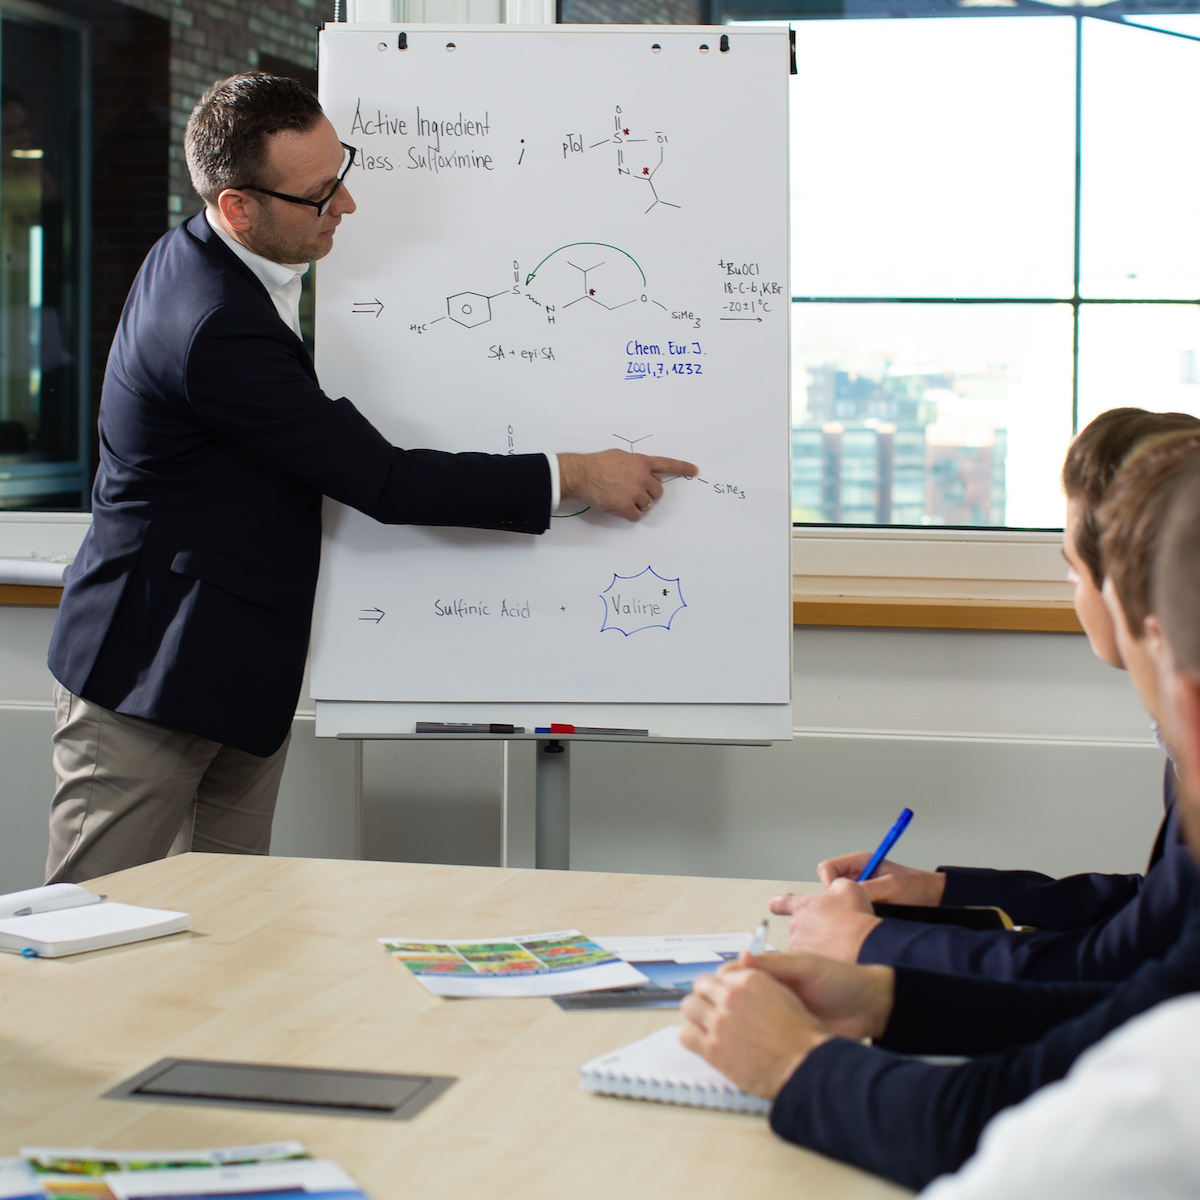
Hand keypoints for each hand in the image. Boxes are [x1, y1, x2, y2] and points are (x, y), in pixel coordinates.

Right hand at [557, 450, 696, 521]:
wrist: (582, 474)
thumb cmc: (597, 463)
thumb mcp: (620, 456)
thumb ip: (635, 464)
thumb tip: (641, 472)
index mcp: (642, 462)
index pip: (667, 465)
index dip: (682, 468)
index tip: (694, 471)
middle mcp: (643, 477)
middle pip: (658, 492)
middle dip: (648, 494)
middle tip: (632, 492)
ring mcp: (635, 492)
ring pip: (647, 505)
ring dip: (637, 504)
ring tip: (620, 497)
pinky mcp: (626, 506)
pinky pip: (636, 516)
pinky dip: (628, 514)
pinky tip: (617, 507)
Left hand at [680, 966, 827, 1098]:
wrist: (805, 1067)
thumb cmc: (802, 1036)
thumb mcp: (785, 995)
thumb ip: (760, 982)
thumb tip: (746, 965)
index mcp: (750, 979)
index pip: (721, 975)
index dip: (723, 988)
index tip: (725, 998)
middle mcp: (732, 996)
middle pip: (701, 986)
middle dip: (706, 997)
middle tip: (712, 1010)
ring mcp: (720, 1022)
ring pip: (689, 1007)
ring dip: (696, 1015)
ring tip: (706, 1026)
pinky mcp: (712, 1049)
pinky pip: (686, 1035)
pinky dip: (692, 1038)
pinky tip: (702, 1043)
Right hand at [720, 950, 894, 1041]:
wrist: (870, 1008)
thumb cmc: (841, 979)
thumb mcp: (806, 966)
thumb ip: (774, 963)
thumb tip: (742, 956)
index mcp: (774, 973)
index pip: (736, 975)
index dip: (723, 984)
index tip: (713, 992)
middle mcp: (773, 993)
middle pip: (737, 1000)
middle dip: (724, 1007)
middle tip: (714, 1016)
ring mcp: (780, 1016)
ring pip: (747, 1022)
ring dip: (737, 1027)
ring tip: (726, 1033)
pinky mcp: (789, 1036)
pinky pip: (765, 1040)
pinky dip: (753, 1044)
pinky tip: (746, 1049)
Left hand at [768, 878, 881, 960]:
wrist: (863, 947)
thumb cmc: (855, 919)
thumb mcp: (848, 888)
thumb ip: (834, 883)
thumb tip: (833, 884)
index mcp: (803, 905)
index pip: (780, 903)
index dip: (779, 904)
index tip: (777, 906)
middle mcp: (796, 925)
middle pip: (797, 927)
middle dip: (810, 929)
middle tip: (830, 931)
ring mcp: (799, 946)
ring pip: (803, 946)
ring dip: (814, 946)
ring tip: (836, 945)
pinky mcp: (805, 965)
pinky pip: (808, 962)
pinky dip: (819, 960)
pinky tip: (835, 958)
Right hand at [819, 852, 946, 905]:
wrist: (935, 898)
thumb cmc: (917, 886)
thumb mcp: (892, 886)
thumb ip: (868, 889)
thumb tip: (845, 896)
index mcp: (860, 862)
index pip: (827, 868)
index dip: (830, 882)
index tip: (840, 894)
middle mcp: (857, 874)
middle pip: (830, 885)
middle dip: (837, 897)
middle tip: (853, 906)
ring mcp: (861, 889)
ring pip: (839, 899)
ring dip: (848, 907)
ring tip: (865, 912)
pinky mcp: (866, 902)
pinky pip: (851, 908)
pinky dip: (856, 914)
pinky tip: (868, 918)